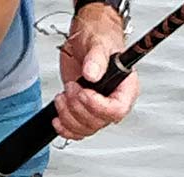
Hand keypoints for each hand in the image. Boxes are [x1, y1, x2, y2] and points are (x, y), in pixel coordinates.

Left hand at [54, 4, 139, 140]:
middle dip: (78, 107)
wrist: (84, 38)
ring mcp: (97, 107)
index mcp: (125, 87)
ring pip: (85, 129)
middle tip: (71, 87)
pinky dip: (64, 129)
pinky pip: (77, 132)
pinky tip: (58, 118)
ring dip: (68, 116)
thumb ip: (96, 58)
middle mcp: (113, 100)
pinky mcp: (83, 111)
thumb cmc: (98, 36)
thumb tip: (91, 74)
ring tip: (63, 96)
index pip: (117, 109)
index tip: (84, 93)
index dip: (98, 106)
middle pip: (98, 121)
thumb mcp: (98, 43)